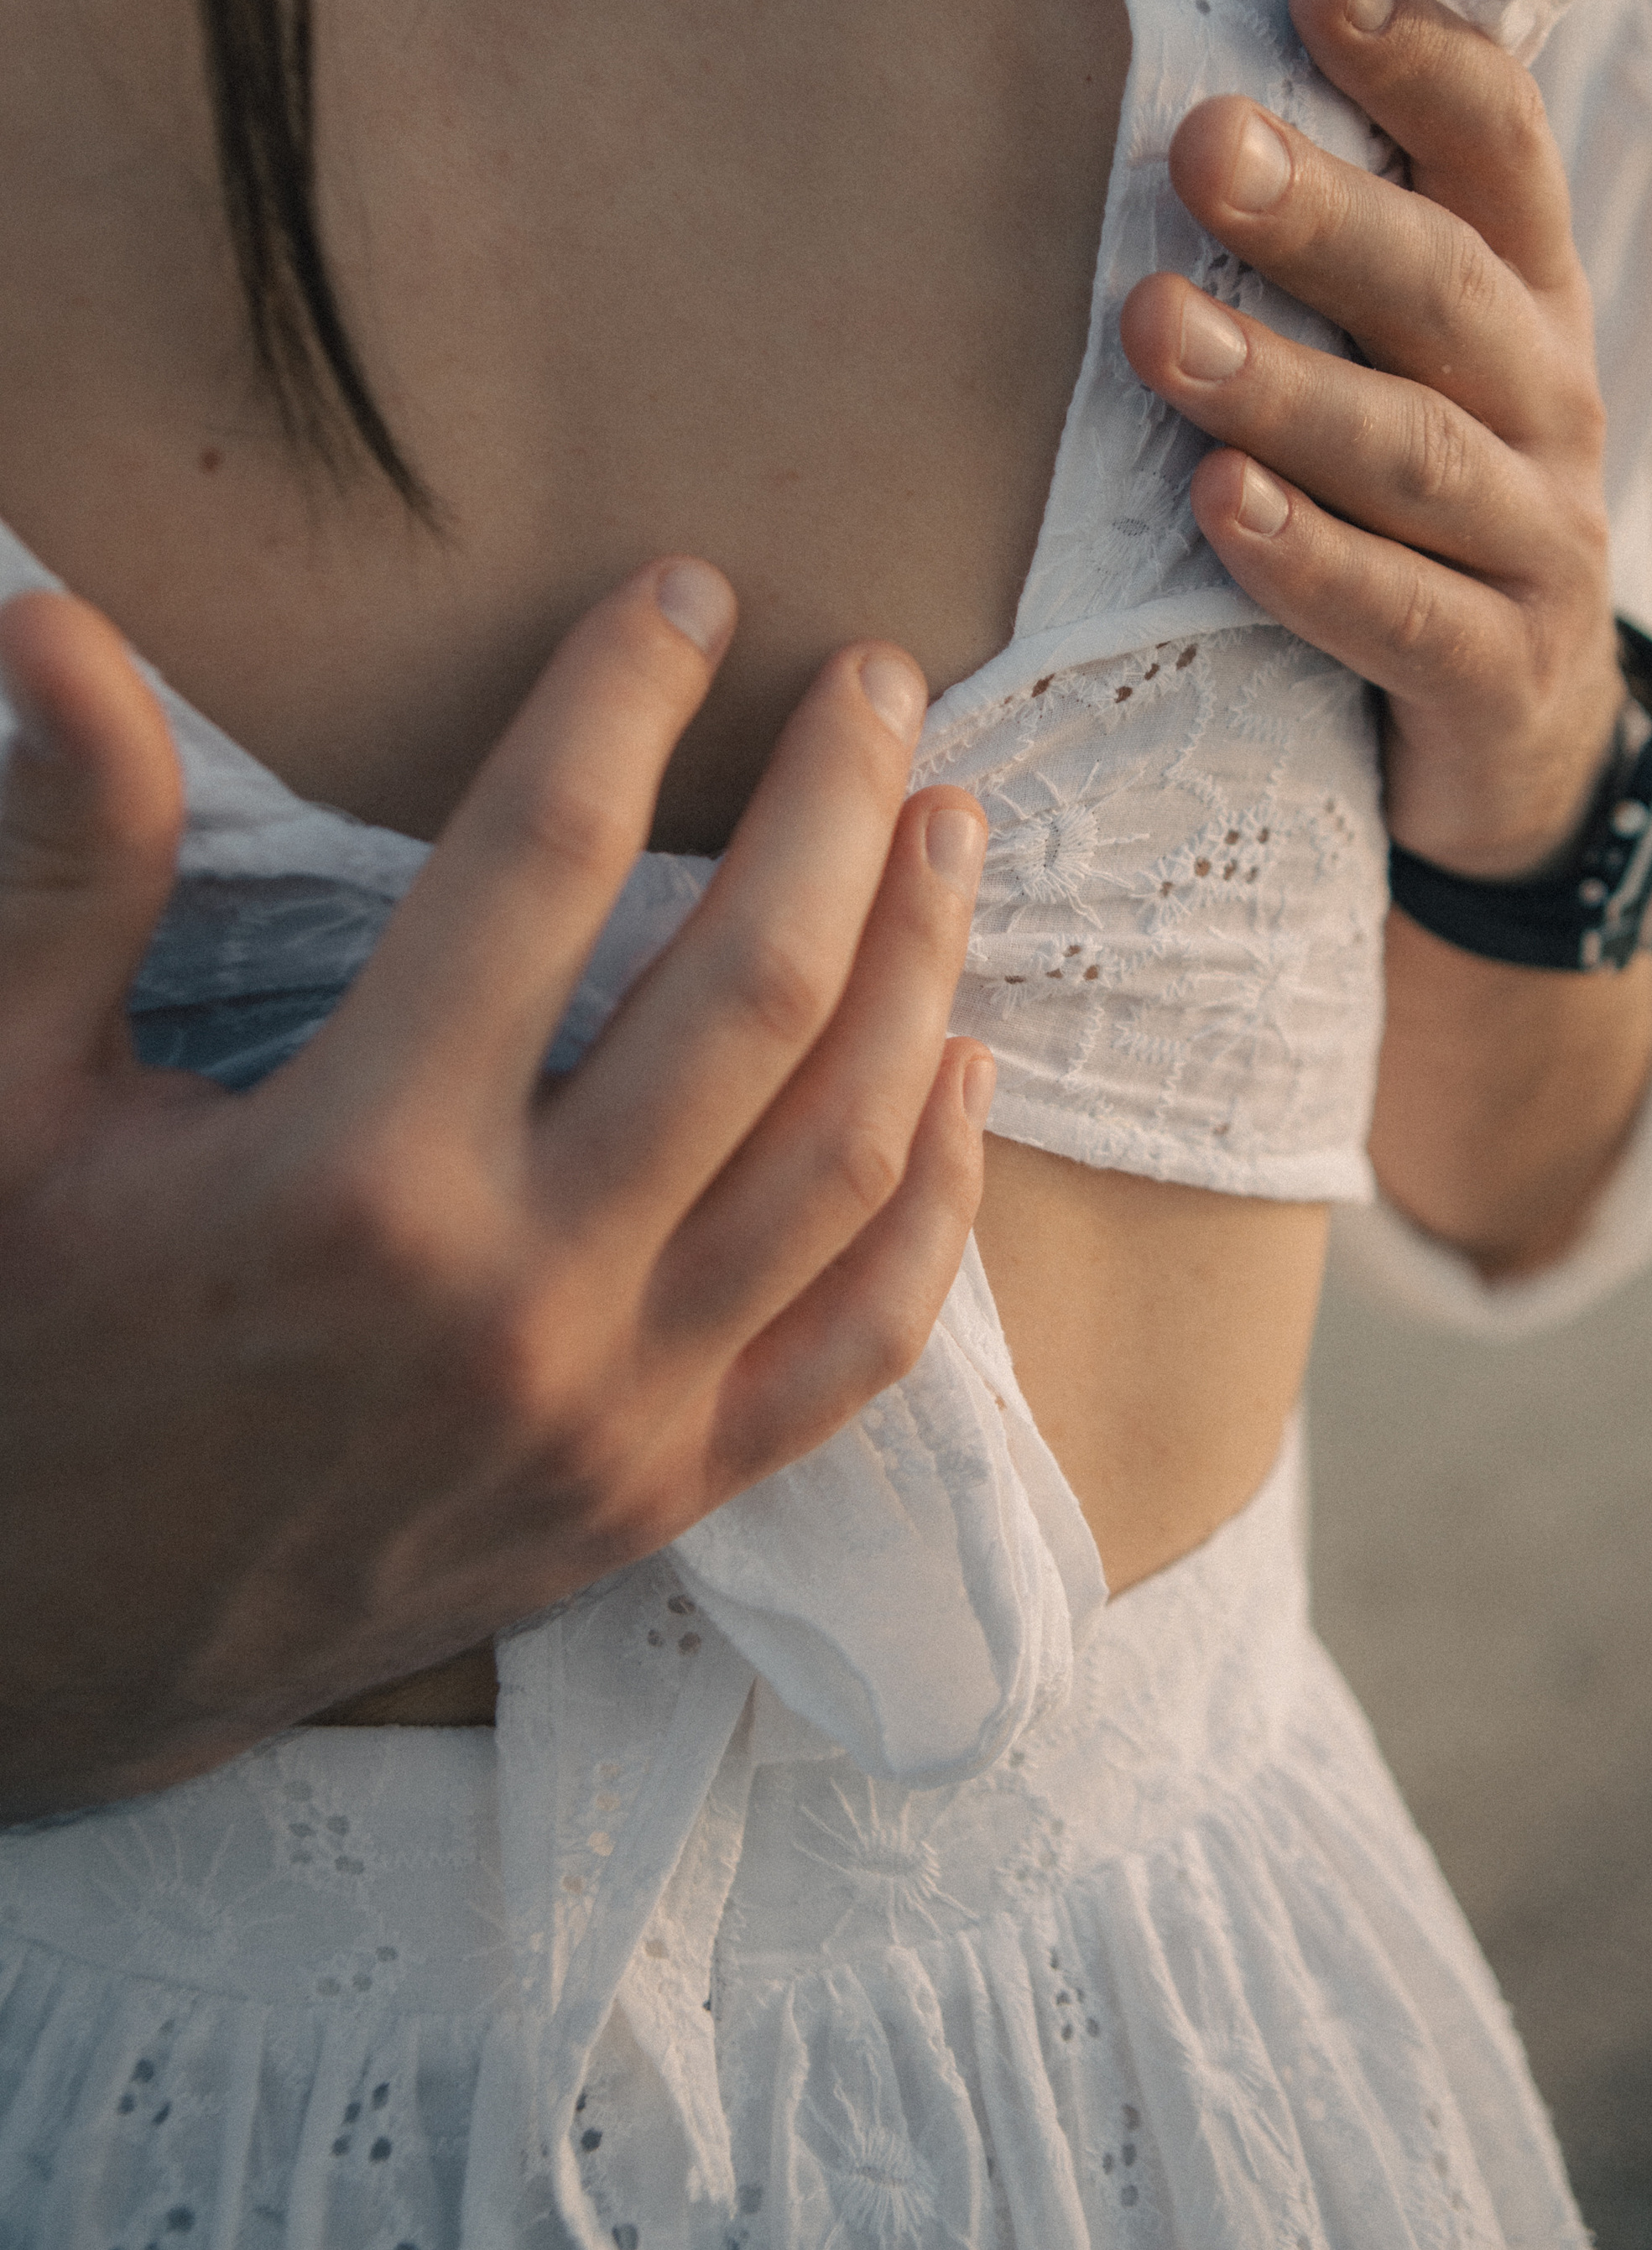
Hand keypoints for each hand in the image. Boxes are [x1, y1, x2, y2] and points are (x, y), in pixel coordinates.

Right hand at [0, 565, 989, 1819]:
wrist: (48, 1653)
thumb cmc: (20, 1354)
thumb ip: (66, 868)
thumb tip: (57, 627)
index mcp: (347, 1172)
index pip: (539, 862)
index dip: (622, 700)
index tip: (686, 596)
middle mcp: (515, 1293)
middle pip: (751, 992)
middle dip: (835, 808)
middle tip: (884, 681)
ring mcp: (612, 1411)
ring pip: (838, 1154)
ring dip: (918, 970)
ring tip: (947, 829)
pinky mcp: (658, 1498)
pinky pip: (858, 1347)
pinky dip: (931, 1204)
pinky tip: (959, 1075)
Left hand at [1123, 0, 1624, 879]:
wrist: (1519, 746)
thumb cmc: (1411, 508)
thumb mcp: (1401, 361)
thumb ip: (1339, 240)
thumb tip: (1186, 68)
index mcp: (1524, 296)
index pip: (1497, 146)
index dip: (1420, 55)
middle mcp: (1548, 401)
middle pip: (1442, 289)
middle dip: (1321, 213)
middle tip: (1198, 139)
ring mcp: (1538, 545)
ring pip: (1412, 452)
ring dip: (1283, 385)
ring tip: (1157, 325)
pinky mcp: (1501, 675)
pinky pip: (1403, 615)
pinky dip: (1306, 561)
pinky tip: (1215, 506)